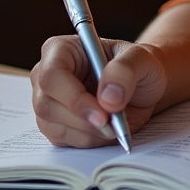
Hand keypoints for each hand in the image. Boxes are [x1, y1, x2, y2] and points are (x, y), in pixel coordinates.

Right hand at [31, 35, 167, 147]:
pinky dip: (89, 140)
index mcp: (62, 49)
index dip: (74, 97)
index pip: (52, 75)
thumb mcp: (143, 58)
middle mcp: (47, 75)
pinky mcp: (53, 124)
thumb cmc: (139, 67)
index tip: (103, 115)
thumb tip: (108, 98)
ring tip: (116, 123)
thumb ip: (126, 70)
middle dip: (83, 120)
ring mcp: (47, 101)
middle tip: (113, 126)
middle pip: (47, 105)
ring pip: (53, 127)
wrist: (142, 87)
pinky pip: (63, 140)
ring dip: (88, 133)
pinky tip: (108, 129)